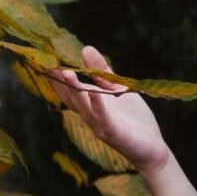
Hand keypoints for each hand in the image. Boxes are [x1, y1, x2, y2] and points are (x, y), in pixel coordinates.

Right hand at [44, 46, 171, 173]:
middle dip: (59, 81)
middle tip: (48, 63)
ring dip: (75, 91)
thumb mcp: (118, 88)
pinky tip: (94, 93)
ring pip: (84, 108)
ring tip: (66, 72)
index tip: (44, 59)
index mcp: (90, 105)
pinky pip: (105, 119)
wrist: (152, 148)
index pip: (68, 90)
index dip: (56, 77)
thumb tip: (85, 48)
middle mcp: (91, 117)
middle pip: (71, 98)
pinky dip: (98, 106)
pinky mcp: (116, 134)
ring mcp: (102, 126)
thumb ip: (101, 72)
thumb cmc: (134, 119)